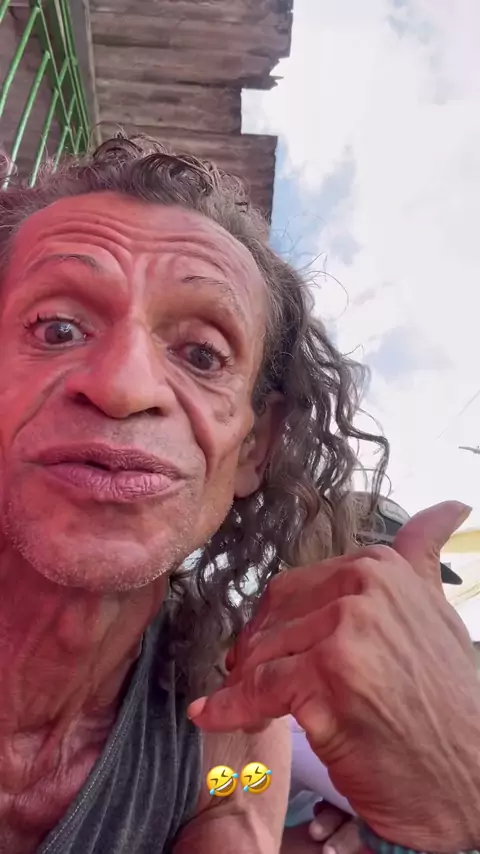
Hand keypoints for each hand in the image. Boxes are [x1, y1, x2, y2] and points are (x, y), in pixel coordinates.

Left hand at [189, 502, 479, 850]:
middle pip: (272, 618)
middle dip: (255, 655)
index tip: (267, 649)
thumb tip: (450, 506)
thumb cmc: (450, 699)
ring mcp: (346, 632)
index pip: (293, 588)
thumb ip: (422, 556)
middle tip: (250, 683)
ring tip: (249, 708)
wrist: (472, 774)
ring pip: (263, 653)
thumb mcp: (437, 611)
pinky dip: (228, 707)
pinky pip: (257, 690)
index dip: (274, 625)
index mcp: (380, 567)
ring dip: (245, 686)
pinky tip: (210, 715)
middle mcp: (364, 589)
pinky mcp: (328, 680)